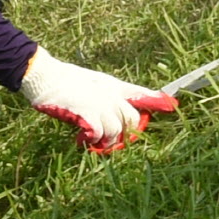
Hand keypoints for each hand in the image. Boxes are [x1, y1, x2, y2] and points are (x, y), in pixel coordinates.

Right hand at [21, 50, 175, 151]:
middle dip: (126, 134)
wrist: (46, 77)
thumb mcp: (97, 82)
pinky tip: (80, 138)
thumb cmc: (68, 80)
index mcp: (114, 87)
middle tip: (111, 141)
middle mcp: (111, 95)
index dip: (157, 101)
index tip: (172, 106)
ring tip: (93, 141)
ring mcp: (100, 104)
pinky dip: (92, 140)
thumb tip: (131, 101)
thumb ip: (115, 92)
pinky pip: (100, 133)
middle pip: (132, 119)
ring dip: (107, 140)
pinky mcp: (87, 113)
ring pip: (117, 130)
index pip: (141, 94)